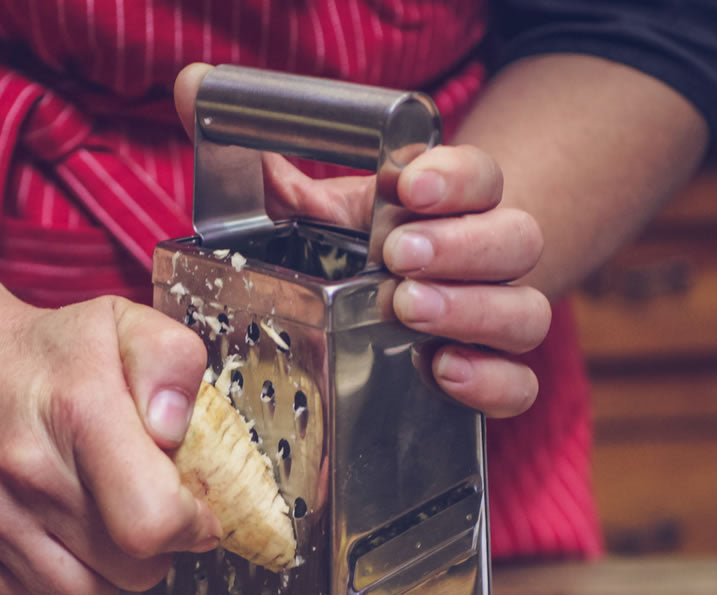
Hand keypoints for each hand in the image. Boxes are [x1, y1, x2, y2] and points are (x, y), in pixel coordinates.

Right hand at [0, 294, 218, 594]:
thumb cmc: (43, 356)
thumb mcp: (121, 324)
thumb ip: (171, 362)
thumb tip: (174, 430)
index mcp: (76, 410)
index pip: (153, 522)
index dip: (189, 527)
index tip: (191, 511)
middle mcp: (20, 468)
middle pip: (130, 571)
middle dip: (150, 548)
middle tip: (135, 506)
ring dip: (102, 570)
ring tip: (90, 518)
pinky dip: (49, 576)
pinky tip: (42, 527)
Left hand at [173, 63, 548, 417]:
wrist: (391, 315)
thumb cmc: (352, 253)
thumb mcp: (308, 210)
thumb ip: (259, 163)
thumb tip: (191, 88)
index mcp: (448, 206)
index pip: (479, 177)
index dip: (454, 178)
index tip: (410, 185)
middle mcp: (485, 259)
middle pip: (515, 239)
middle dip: (460, 246)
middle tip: (400, 257)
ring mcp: (495, 319)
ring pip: (525, 312)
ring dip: (474, 310)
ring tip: (410, 309)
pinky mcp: (493, 378)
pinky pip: (520, 385)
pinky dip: (491, 380)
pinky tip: (443, 372)